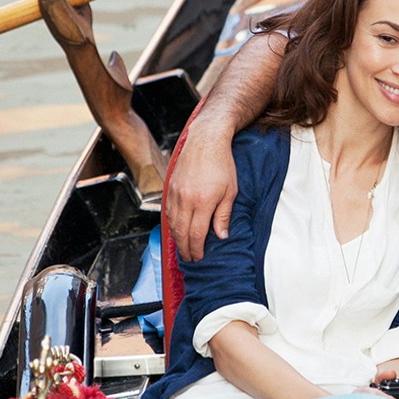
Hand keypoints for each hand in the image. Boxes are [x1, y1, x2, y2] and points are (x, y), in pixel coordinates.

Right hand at [168, 128, 237, 261]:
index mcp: (203, 203)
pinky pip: (168, 211)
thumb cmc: (222, 164)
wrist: (206, 140)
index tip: (199, 257)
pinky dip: (171, 224)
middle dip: (185, 249)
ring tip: (183, 249)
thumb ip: (223, 215)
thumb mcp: (230, 191)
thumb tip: (221, 236)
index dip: (197, 249)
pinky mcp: (170, 186)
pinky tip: (177, 230)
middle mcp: (186, 200)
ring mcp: (175, 193)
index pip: (196, 235)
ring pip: (172, 223)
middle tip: (190, 259)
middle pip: (181, 232)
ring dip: (177, 239)